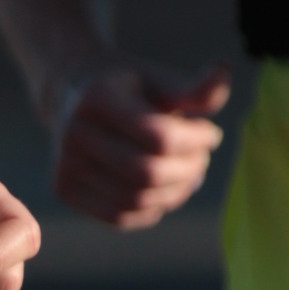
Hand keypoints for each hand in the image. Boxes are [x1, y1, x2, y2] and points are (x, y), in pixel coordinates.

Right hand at [49, 63, 229, 228]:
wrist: (73, 96)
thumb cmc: (128, 88)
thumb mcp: (159, 81)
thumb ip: (193, 88)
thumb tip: (224, 74)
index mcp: (97, 98)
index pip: (157, 135)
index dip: (195, 140)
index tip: (211, 134)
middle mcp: (73, 133)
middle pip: (146, 172)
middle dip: (187, 170)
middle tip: (203, 160)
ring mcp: (64, 164)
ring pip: (135, 199)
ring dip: (175, 192)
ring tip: (189, 175)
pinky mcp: (64, 189)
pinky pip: (119, 216)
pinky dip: (152, 209)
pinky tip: (166, 191)